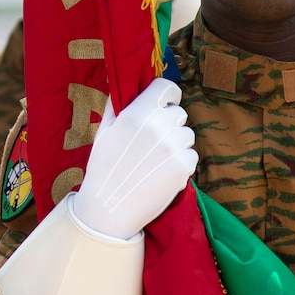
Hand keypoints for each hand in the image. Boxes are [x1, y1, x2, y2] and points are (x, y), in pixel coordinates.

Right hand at [71, 77, 196, 239]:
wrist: (108, 208)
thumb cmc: (103, 169)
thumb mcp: (104, 131)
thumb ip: (117, 105)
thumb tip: (127, 85)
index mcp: (136, 114)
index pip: (167, 87)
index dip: (167, 96)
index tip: (163, 105)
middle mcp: (157, 126)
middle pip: (179, 112)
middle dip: (170, 123)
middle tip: (154, 140)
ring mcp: (173, 147)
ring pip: (188, 134)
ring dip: (177, 143)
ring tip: (157, 159)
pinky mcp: (183, 167)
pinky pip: (192, 156)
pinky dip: (181, 163)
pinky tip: (162, 172)